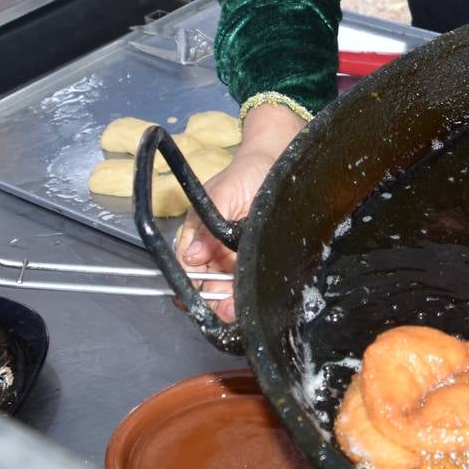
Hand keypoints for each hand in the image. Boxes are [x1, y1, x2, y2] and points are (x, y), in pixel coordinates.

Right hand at [172, 103, 305, 321]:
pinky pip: (251, 277)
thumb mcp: (223, 194)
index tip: (207, 299)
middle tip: (228, 310)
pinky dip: (251, 289)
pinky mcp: (258, 254)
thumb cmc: (248, 171)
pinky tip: (256, 295)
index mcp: (199, 235)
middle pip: (209, 284)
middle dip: (216, 301)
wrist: (280, 158)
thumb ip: (207, 225)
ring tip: (240, 309)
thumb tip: (192, 256)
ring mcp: (237, 254)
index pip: (188, 269)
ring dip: (233, 300)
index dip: (195, 288)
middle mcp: (215, 248)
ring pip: (229, 286)